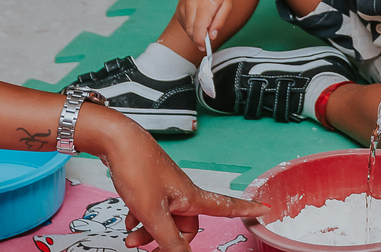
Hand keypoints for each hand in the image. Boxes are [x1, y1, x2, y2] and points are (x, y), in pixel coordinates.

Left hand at [92, 116, 267, 250]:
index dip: (245, 209)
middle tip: (148, 249)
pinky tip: (129, 220)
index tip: (263, 209)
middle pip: (185, 225)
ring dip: (149, 232)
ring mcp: (165, 188)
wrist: (117, 141)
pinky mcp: (150, 185)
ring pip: (164, 219)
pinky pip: (151, 209)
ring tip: (132, 237)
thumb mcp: (152, 212)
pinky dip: (140, 218)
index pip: (225, 206)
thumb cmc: (137, 167)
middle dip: (167, 240)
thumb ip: (169, 237)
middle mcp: (181, 192)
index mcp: (190, 197)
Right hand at [175, 0, 231, 50]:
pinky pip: (183, 24)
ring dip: (194, 33)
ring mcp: (183, 6)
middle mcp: (191, 5)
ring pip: (186, 29)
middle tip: (205, 42)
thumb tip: (212, 36)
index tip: (205, 48)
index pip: (199, 29)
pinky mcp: (179, 8)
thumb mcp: (227, 4)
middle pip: (191, 31)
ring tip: (204, 27)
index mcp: (205, 5)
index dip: (201, 42)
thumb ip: (220, 21)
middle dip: (198, 40)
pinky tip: (197, 21)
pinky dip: (190, 27)